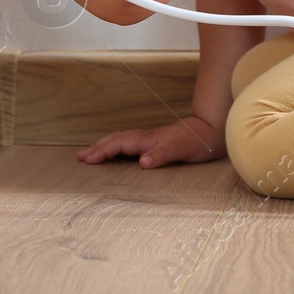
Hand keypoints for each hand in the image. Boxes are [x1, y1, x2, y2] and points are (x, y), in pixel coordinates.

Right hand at [76, 115, 226, 168]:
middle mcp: (146, 137)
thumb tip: (142, 162)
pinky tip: (118, 152)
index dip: (103, 151)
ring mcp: (151, 138)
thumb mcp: (182, 150)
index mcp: (148, 140)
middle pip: (116, 140)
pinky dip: (117, 147)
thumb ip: (163, 155)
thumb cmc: (198, 142)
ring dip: (105, 146)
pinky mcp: (156, 142)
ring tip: (91, 154)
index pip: (120, 144)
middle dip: (98, 148)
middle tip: (80, 158)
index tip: (87, 159)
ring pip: (122, 140)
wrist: (213, 130)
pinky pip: (130, 143)